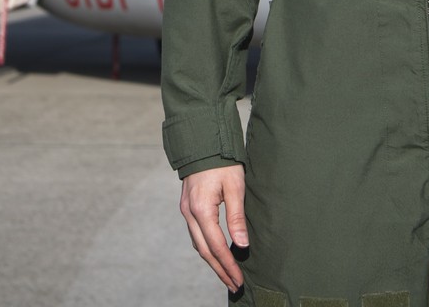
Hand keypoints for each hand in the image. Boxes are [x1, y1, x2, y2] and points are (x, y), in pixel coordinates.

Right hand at [179, 163, 247, 291]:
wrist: (202, 142)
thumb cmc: (222, 162)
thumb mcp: (235, 187)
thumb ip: (237, 217)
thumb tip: (242, 245)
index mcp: (201, 210)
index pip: (217, 246)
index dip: (228, 265)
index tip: (239, 279)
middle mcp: (190, 214)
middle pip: (204, 251)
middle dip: (219, 270)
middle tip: (234, 285)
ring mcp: (186, 211)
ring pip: (198, 244)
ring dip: (212, 261)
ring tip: (227, 274)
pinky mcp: (187, 207)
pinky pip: (196, 234)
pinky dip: (206, 248)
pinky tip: (216, 254)